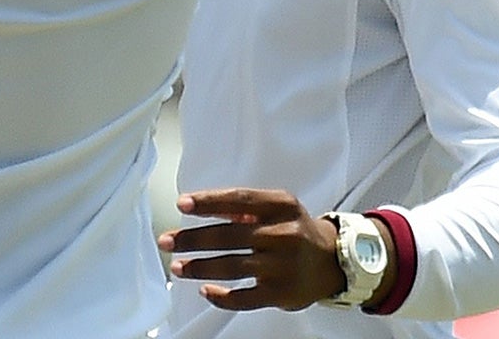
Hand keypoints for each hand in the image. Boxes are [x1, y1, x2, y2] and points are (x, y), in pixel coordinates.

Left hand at [159, 189, 350, 311]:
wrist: (332, 261)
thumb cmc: (293, 228)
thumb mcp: (276, 206)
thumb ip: (242, 206)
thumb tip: (198, 205)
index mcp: (280, 206)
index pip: (239, 200)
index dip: (209, 202)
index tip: (182, 204)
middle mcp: (283, 234)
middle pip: (229, 235)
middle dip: (192, 239)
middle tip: (166, 241)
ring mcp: (283, 265)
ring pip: (233, 267)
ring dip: (200, 267)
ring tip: (178, 266)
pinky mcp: (283, 293)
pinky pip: (246, 298)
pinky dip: (222, 297)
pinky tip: (205, 290)